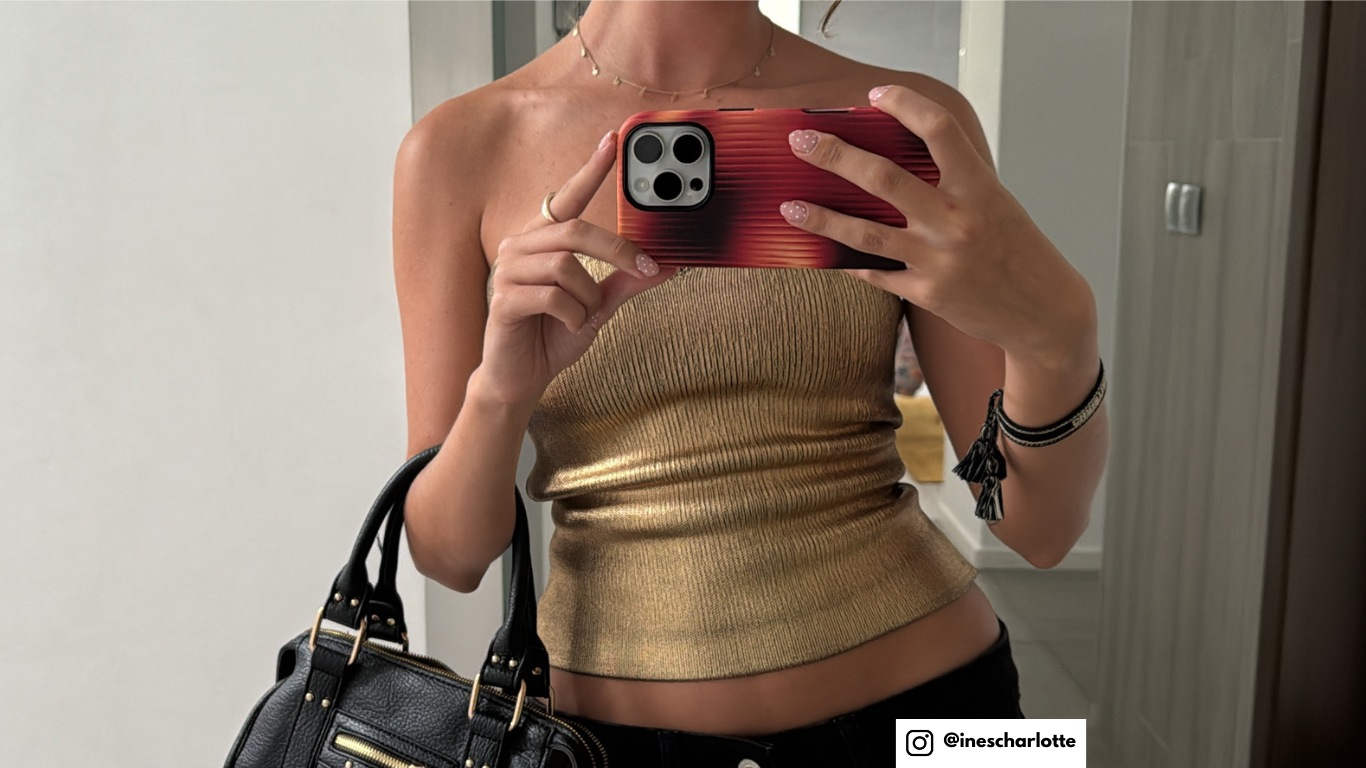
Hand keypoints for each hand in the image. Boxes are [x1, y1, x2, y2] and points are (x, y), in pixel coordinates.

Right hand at [478, 129, 677, 406]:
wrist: (521, 377)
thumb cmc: (554, 335)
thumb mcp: (599, 306)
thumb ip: (626, 282)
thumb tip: (668, 264)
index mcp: (544, 241)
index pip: (568, 197)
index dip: (591, 169)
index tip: (613, 140)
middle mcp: (521, 247)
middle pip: (575, 229)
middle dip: (616, 249)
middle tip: (645, 269)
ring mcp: (508, 271)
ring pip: (565, 265)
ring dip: (588, 296)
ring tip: (584, 315)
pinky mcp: (504, 300)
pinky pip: (552, 296)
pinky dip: (573, 316)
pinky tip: (569, 326)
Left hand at [779, 84, 1093, 364]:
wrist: (1045, 312)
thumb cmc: (1018, 251)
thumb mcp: (995, 204)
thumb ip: (954, 182)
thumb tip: (897, 161)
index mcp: (979, 187)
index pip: (939, 130)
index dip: (905, 105)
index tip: (876, 95)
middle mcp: (956, 221)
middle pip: (883, 178)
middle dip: (834, 155)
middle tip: (800, 142)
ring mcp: (939, 260)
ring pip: (865, 233)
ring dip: (821, 218)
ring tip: (789, 207)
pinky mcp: (927, 294)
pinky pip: (876, 274)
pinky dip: (849, 263)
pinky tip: (824, 253)